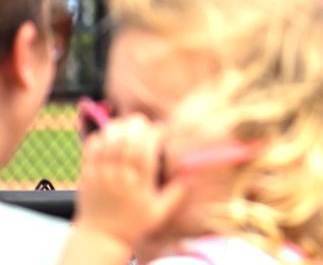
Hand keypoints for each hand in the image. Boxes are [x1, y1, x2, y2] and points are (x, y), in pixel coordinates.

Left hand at [72, 114, 190, 249]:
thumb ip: (178, 192)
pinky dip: (102, 135)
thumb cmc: (132, 225)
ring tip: (130, 128)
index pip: (146, 147)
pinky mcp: (87, 172)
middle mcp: (119, 174)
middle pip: (127, 137)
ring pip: (109, 138)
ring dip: (121, 127)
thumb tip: (194, 175)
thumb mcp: (160, 212)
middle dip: (139, 125)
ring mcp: (101, 172)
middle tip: (146, 125)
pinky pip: (92, 145)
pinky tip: (111, 136)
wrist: (99, 238)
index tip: (162, 132)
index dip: (155, 132)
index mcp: (139, 182)